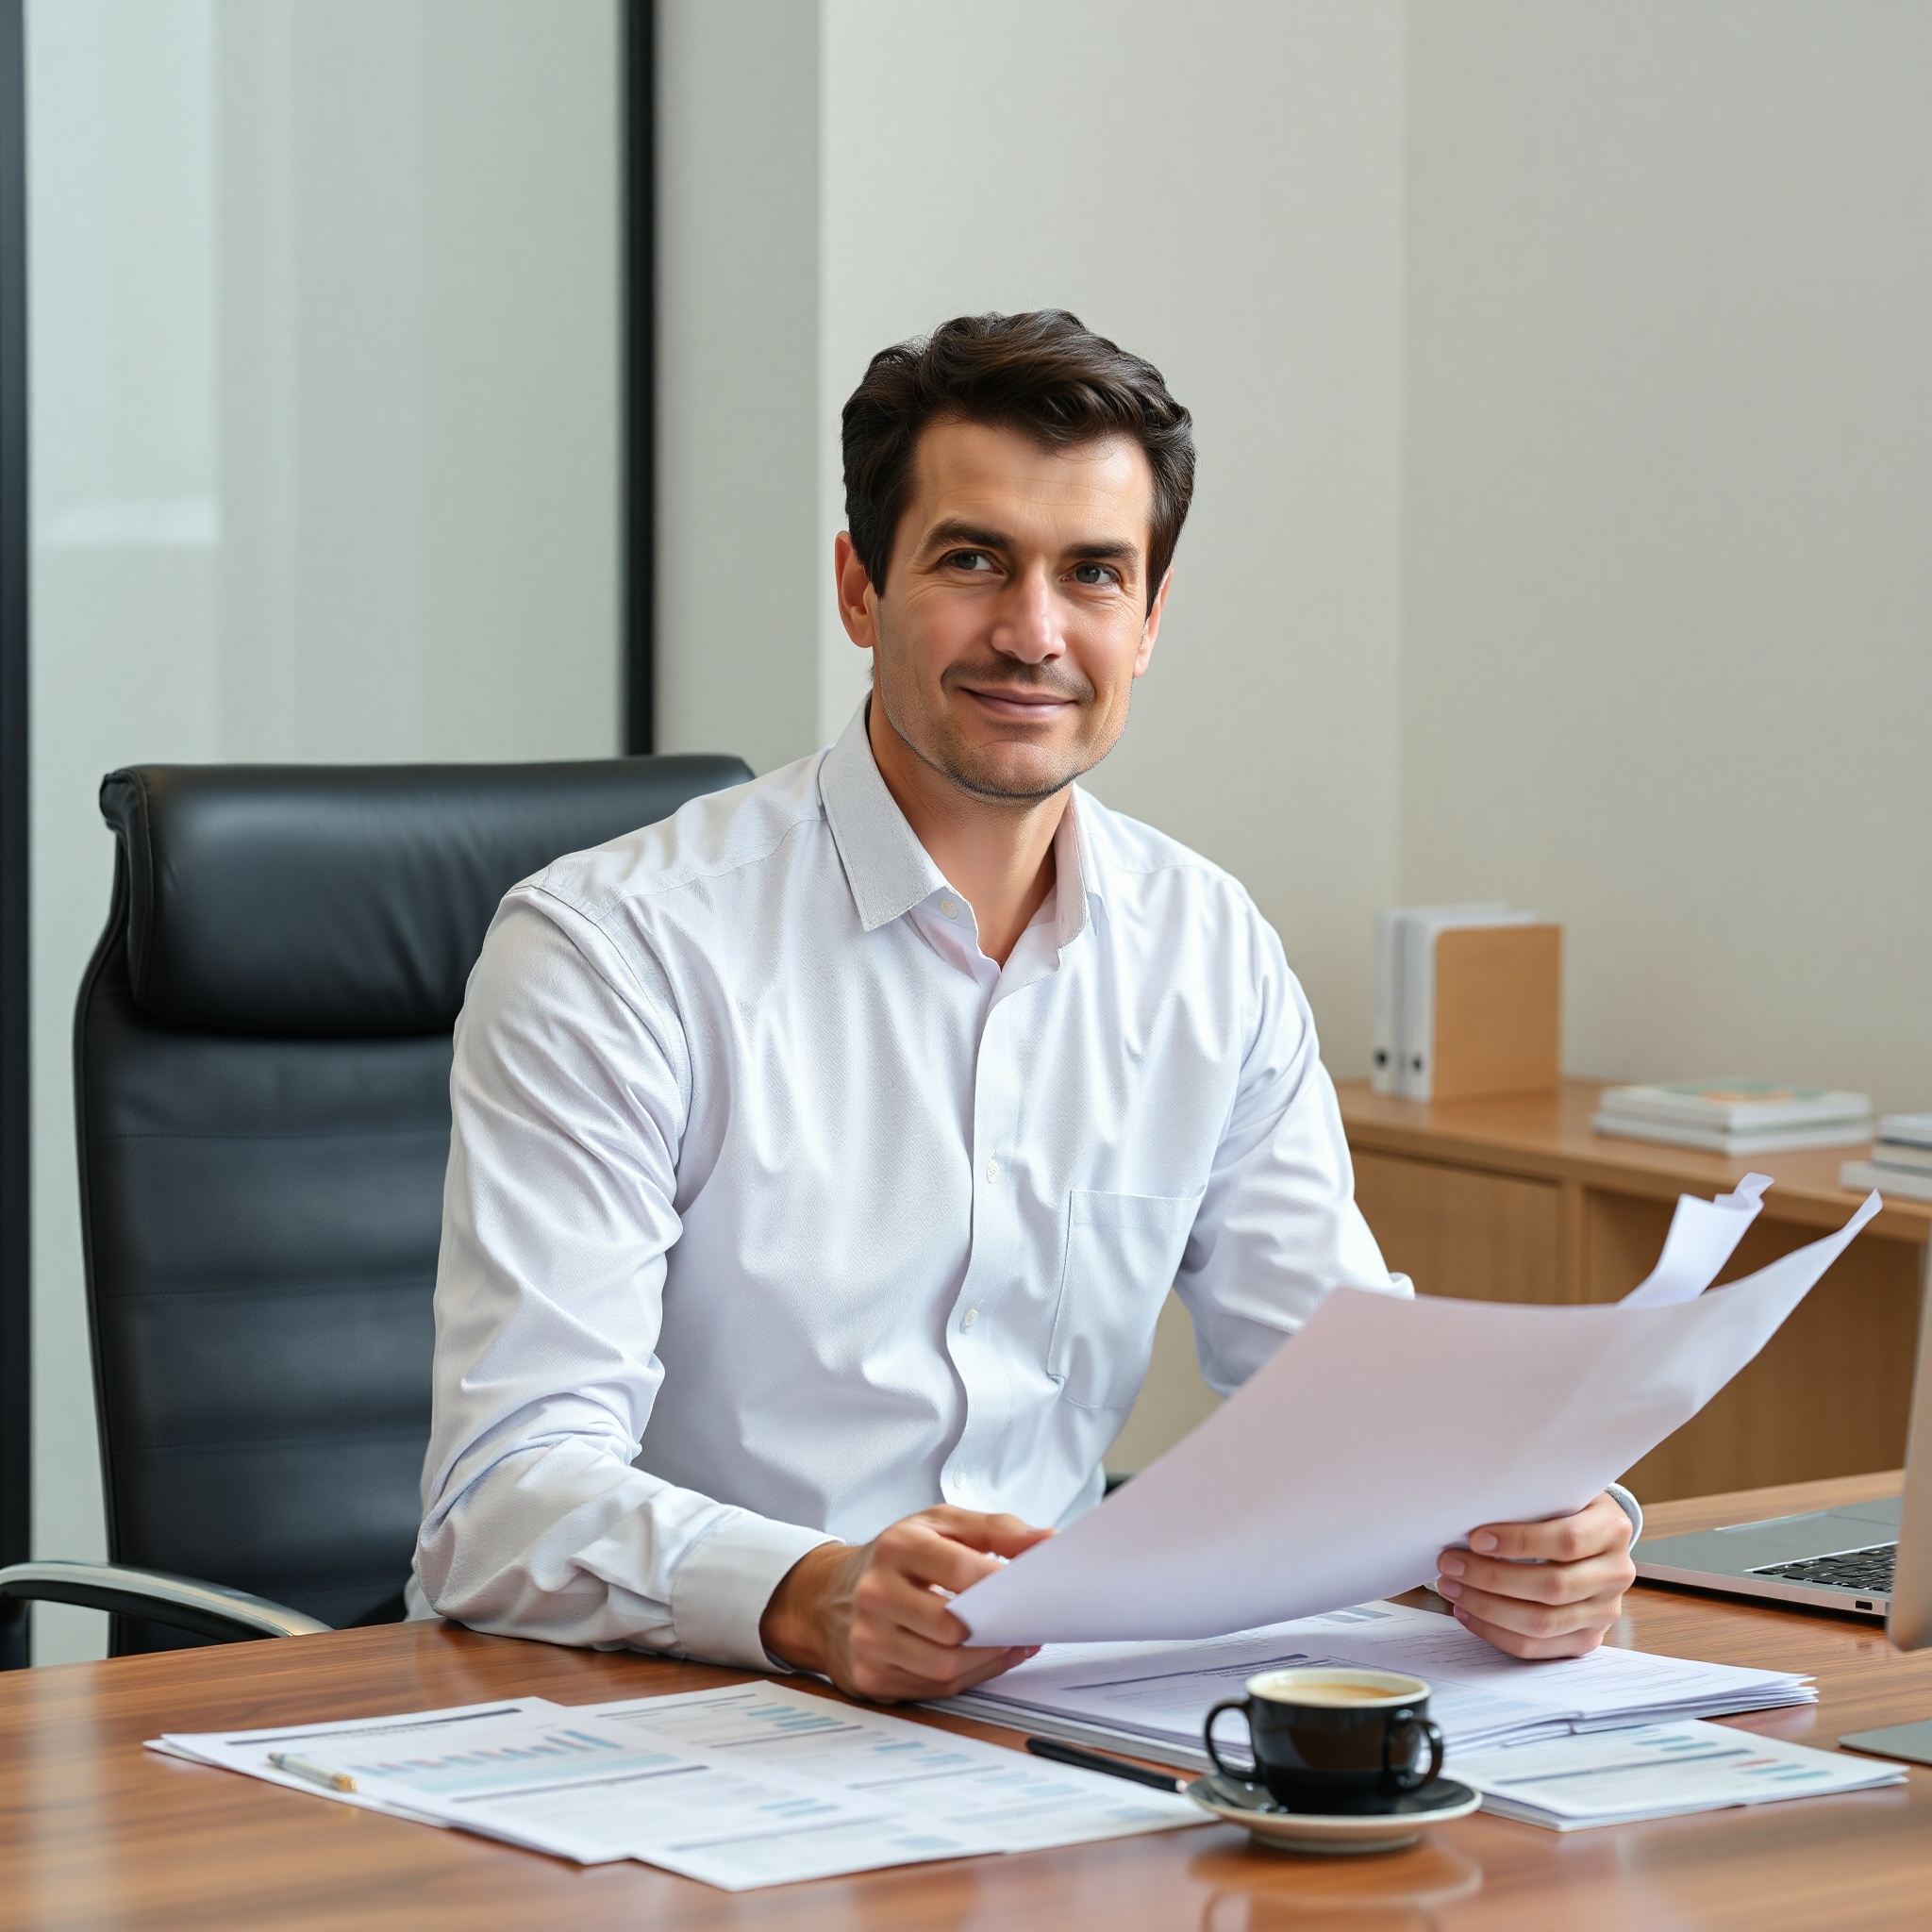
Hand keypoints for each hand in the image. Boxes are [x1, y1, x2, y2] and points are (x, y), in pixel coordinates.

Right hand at [759, 1505, 1051, 1701]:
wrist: (826, 1595)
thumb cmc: (895, 1557)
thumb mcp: (940, 1525)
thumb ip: (996, 1529)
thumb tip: (1046, 1542)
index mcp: (896, 1547)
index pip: (959, 1569)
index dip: (1002, 1583)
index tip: (1031, 1588)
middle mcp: (875, 1593)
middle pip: (952, 1627)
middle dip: (996, 1628)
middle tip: (1025, 1621)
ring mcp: (868, 1640)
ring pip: (945, 1665)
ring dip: (989, 1659)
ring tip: (1011, 1641)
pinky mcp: (869, 1676)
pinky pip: (933, 1687)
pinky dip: (968, 1676)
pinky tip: (982, 1657)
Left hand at [1434, 1492, 1635, 1658]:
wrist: (1595, 1537)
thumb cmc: (1563, 1509)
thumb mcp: (1558, 1492)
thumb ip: (1529, 1500)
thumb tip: (1470, 1511)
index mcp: (1611, 1529)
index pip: (1567, 1541)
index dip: (1519, 1541)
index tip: (1475, 1539)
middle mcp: (1616, 1573)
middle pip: (1552, 1587)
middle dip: (1492, 1578)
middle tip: (1450, 1564)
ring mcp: (1605, 1611)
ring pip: (1542, 1623)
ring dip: (1487, 1608)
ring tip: (1451, 1587)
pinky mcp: (1587, 1638)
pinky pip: (1537, 1647)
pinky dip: (1495, 1632)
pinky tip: (1466, 1613)